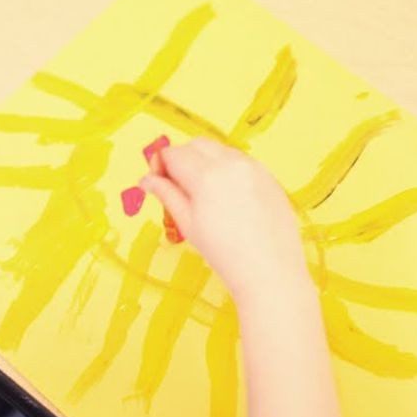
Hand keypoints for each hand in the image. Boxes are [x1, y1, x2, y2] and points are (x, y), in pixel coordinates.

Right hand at [140, 138, 309, 303]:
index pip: (174, 153)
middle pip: (197, 145)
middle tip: (179, 186)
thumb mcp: (188, 224)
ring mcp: (254, 167)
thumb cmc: (225, 253)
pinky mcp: (269, 176)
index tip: (159, 182)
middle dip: (183, 158)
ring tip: (205, 195)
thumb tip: (146, 180)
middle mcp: (232, 163)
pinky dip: (228, 169)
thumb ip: (167, 195)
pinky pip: (241, 162)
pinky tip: (228, 198)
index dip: (161, 165)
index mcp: (207, 175)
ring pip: (220, 150)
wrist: (270, 272)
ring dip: (206, 162)